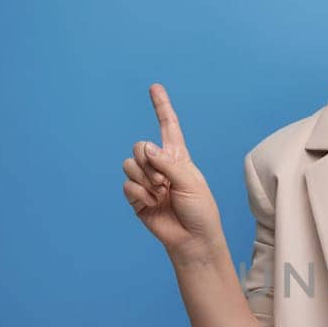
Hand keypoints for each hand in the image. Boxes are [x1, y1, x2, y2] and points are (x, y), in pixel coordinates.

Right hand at [122, 83, 224, 262]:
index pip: (168, 126)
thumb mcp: (190, 181)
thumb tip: (145, 148)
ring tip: (161, 194)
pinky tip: (153, 204)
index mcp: (178, 157)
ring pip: (129, 165)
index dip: (161, 107)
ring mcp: (146, 182)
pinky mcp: (136, 198)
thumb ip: (167, 162)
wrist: (192, 239)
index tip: (154, 87)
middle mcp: (160, 166)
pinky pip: (127, 185)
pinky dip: (140, 194)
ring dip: (145, 179)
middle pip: (139, 146)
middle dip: (148, 161)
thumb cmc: (200, 210)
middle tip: (164, 181)